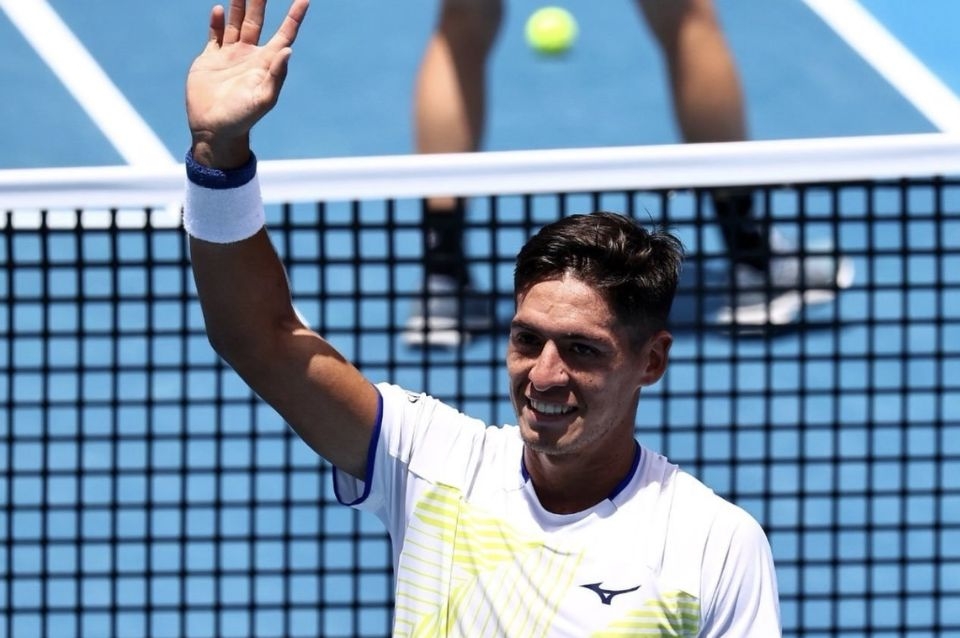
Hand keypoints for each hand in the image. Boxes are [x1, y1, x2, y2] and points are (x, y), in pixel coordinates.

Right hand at [186, 0, 308, 167]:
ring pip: (236, 24)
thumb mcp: (264, 98)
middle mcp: (250, 56)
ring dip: (239, 5)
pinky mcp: (210, 59)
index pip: (284, 34)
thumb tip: (288, 50)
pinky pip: (215, 35)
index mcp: (265, 63)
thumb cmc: (243, 118)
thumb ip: (276, 75)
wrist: (214, 129)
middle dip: (260, 2)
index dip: (294, 16)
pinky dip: (217, 22)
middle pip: (257, 21)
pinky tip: (220, 10)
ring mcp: (229, 56)